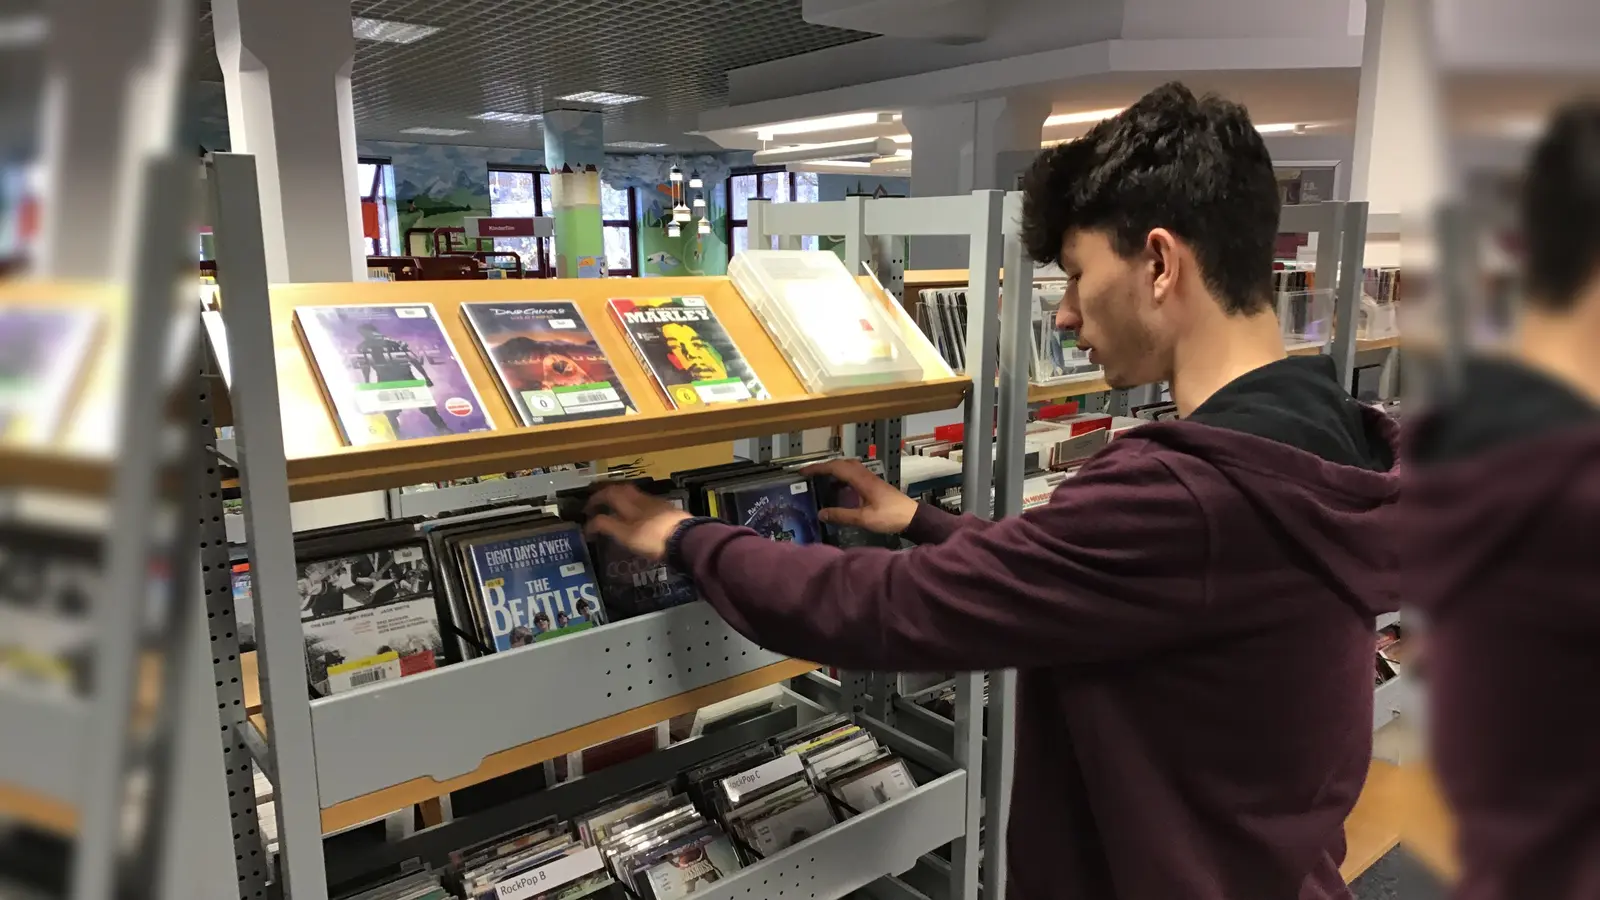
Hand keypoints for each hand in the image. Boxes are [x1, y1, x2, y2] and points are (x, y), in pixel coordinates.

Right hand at [584, 484, 692, 561]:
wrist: (687, 539)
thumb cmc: (653, 538)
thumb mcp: (625, 536)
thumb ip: (607, 526)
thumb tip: (589, 523)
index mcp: (629, 503)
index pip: (607, 495)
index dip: (594, 501)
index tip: (585, 510)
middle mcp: (642, 498)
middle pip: (621, 489)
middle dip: (607, 491)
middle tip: (597, 498)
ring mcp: (656, 503)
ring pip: (634, 494)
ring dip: (621, 496)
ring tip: (614, 505)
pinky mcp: (667, 511)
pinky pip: (645, 501)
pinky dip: (634, 504)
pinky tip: (636, 513)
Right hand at [801, 459, 917, 534]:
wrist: (912, 517)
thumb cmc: (889, 517)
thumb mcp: (864, 519)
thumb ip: (841, 515)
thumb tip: (820, 514)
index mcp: (861, 480)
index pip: (835, 467)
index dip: (818, 468)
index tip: (803, 472)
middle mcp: (865, 475)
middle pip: (841, 463)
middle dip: (823, 466)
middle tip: (809, 475)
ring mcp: (870, 478)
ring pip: (848, 466)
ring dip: (833, 469)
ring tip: (820, 479)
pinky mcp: (874, 484)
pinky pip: (854, 473)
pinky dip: (842, 476)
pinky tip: (839, 488)